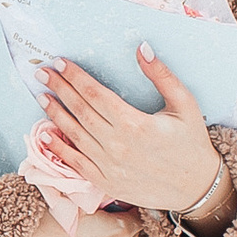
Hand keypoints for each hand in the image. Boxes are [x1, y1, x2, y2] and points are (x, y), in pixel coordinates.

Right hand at [11, 206, 140, 236]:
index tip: (114, 201)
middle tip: (96, 212)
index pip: (139, 216)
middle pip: (128, 235)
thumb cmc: (43, 219)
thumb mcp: (74, 197)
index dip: (127, 206)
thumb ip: (99, 194)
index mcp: (118, 232)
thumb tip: (109, 189)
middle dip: (117, 224)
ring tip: (80, 229)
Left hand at [38, 48, 232, 225]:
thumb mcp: (184, 104)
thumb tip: (141, 48)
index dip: (75, 77)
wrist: (196, 187)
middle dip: (59, 89)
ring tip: (41, 96)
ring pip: (74, 135)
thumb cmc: (191, 142)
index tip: (60, 63)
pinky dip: (58, 148)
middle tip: (41, 73)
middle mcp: (118, 145)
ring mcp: (109, 166)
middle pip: (80, 111)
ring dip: (55, 114)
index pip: (96, 94)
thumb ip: (162, 75)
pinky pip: (76, 163)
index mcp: (135, 124)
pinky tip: (44, 134)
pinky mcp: (106, 182)